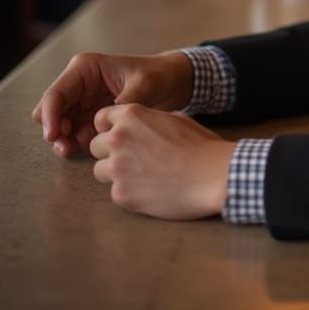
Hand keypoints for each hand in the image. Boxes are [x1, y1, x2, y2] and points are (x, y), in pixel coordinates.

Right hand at [32, 51, 193, 157]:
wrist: (173, 83)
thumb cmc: (159, 75)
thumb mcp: (144, 83)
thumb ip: (124, 101)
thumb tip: (104, 121)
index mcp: (85, 69)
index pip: (56, 94)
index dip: (49, 115)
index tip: (53, 136)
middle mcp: (79, 85)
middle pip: (50, 112)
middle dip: (54, 129)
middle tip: (66, 146)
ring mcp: (83, 103)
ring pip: (60, 126)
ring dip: (63, 140)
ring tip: (74, 150)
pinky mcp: (89, 118)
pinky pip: (74, 134)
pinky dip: (76, 143)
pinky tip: (88, 147)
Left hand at [90, 104, 233, 219]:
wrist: (212, 175)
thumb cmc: (200, 145)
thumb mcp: (177, 119)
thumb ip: (150, 121)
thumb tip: (142, 127)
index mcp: (132, 116)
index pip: (100, 118)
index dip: (109, 127)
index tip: (121, 135)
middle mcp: (118, 139)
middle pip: (95, 146)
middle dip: (110, 151)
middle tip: (135, 158)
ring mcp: (117, 168)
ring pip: (100, 170)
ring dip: (116, 172)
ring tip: (143, 175)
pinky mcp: (120, 194)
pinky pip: (115, 191)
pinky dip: (129, 191)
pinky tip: (151, 189)